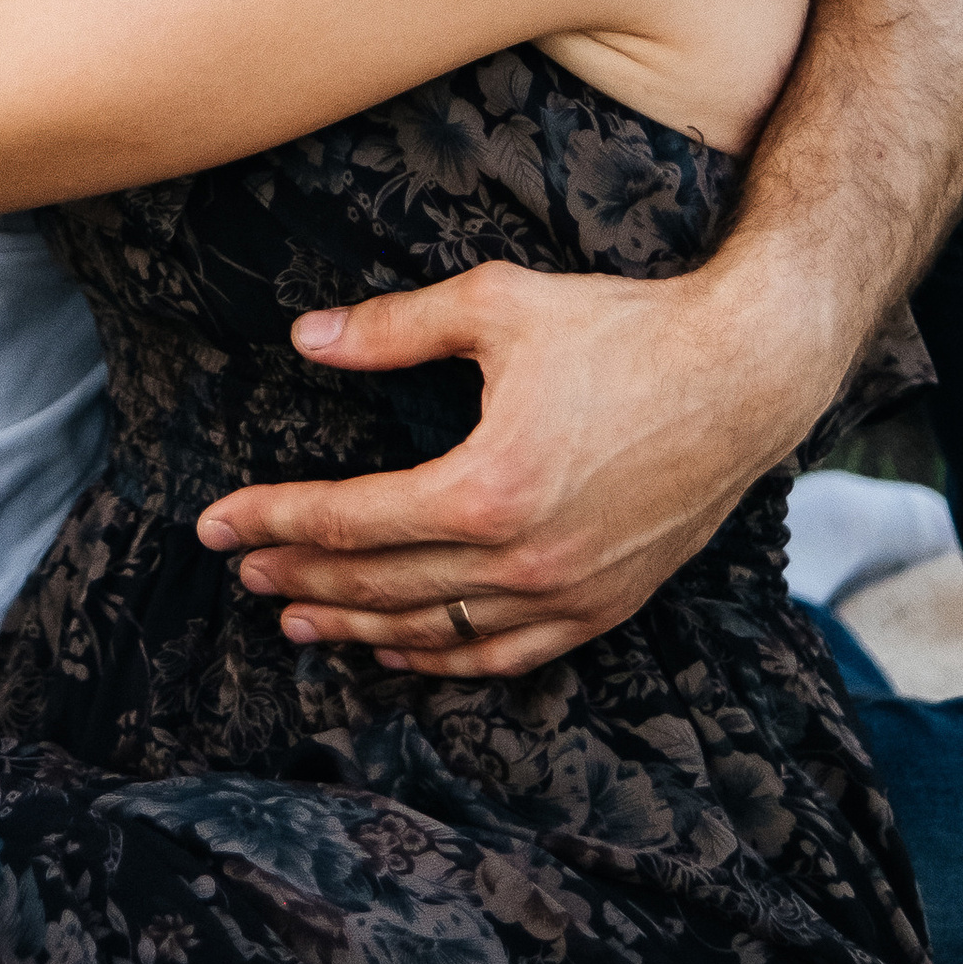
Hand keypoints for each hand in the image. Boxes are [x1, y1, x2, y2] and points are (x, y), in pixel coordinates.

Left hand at [197, 258, 828, 677]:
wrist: (748, 374)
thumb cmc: (623, 328)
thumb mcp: (497, 305)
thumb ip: (393, 328)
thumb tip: (306, 338)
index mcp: (487, 487)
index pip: (350, 518)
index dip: (273, 520)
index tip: (215, 524)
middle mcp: (525, 558)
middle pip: (380, 582)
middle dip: (299, 575)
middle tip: (239, 568)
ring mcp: (569, 592)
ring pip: (437, 630)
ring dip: (357, 626)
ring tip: (295, 616)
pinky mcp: (607, 604)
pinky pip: (507, 653)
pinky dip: (444, 658)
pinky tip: (399, 648)